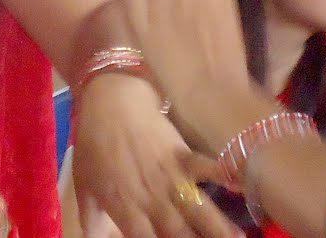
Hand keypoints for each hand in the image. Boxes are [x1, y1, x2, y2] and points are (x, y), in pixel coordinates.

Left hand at [70, 72, 236, 237]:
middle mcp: (150, 198)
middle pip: (178, 233)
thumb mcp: (84, 185)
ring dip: (218, 226)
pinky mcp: (183, 153)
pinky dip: (224, 175)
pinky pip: (206, 167)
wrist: (109, 101)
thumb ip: (91, 218)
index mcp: (124, 208)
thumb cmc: (93, 143)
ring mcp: (169, 176)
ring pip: (197, 208)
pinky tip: (240, 185)